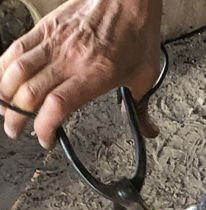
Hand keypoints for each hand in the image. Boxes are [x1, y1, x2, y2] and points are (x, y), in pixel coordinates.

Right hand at [0, 0, 161, 147]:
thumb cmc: (136, 32)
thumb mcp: (145, 74)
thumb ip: (140, 107)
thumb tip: (146, 130)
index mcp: (93, 74)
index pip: (57, 105)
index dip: (44, 127)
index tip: (47, 139)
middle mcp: (69, 60)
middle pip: (30, 93)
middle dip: (18, 118)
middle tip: (17, 131)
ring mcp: (54, 42)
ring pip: (16, 71)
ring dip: (5, 95)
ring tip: (4, 111)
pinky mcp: (46, 28)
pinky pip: (16, 49)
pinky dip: (3, 67)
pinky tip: (2, 81)